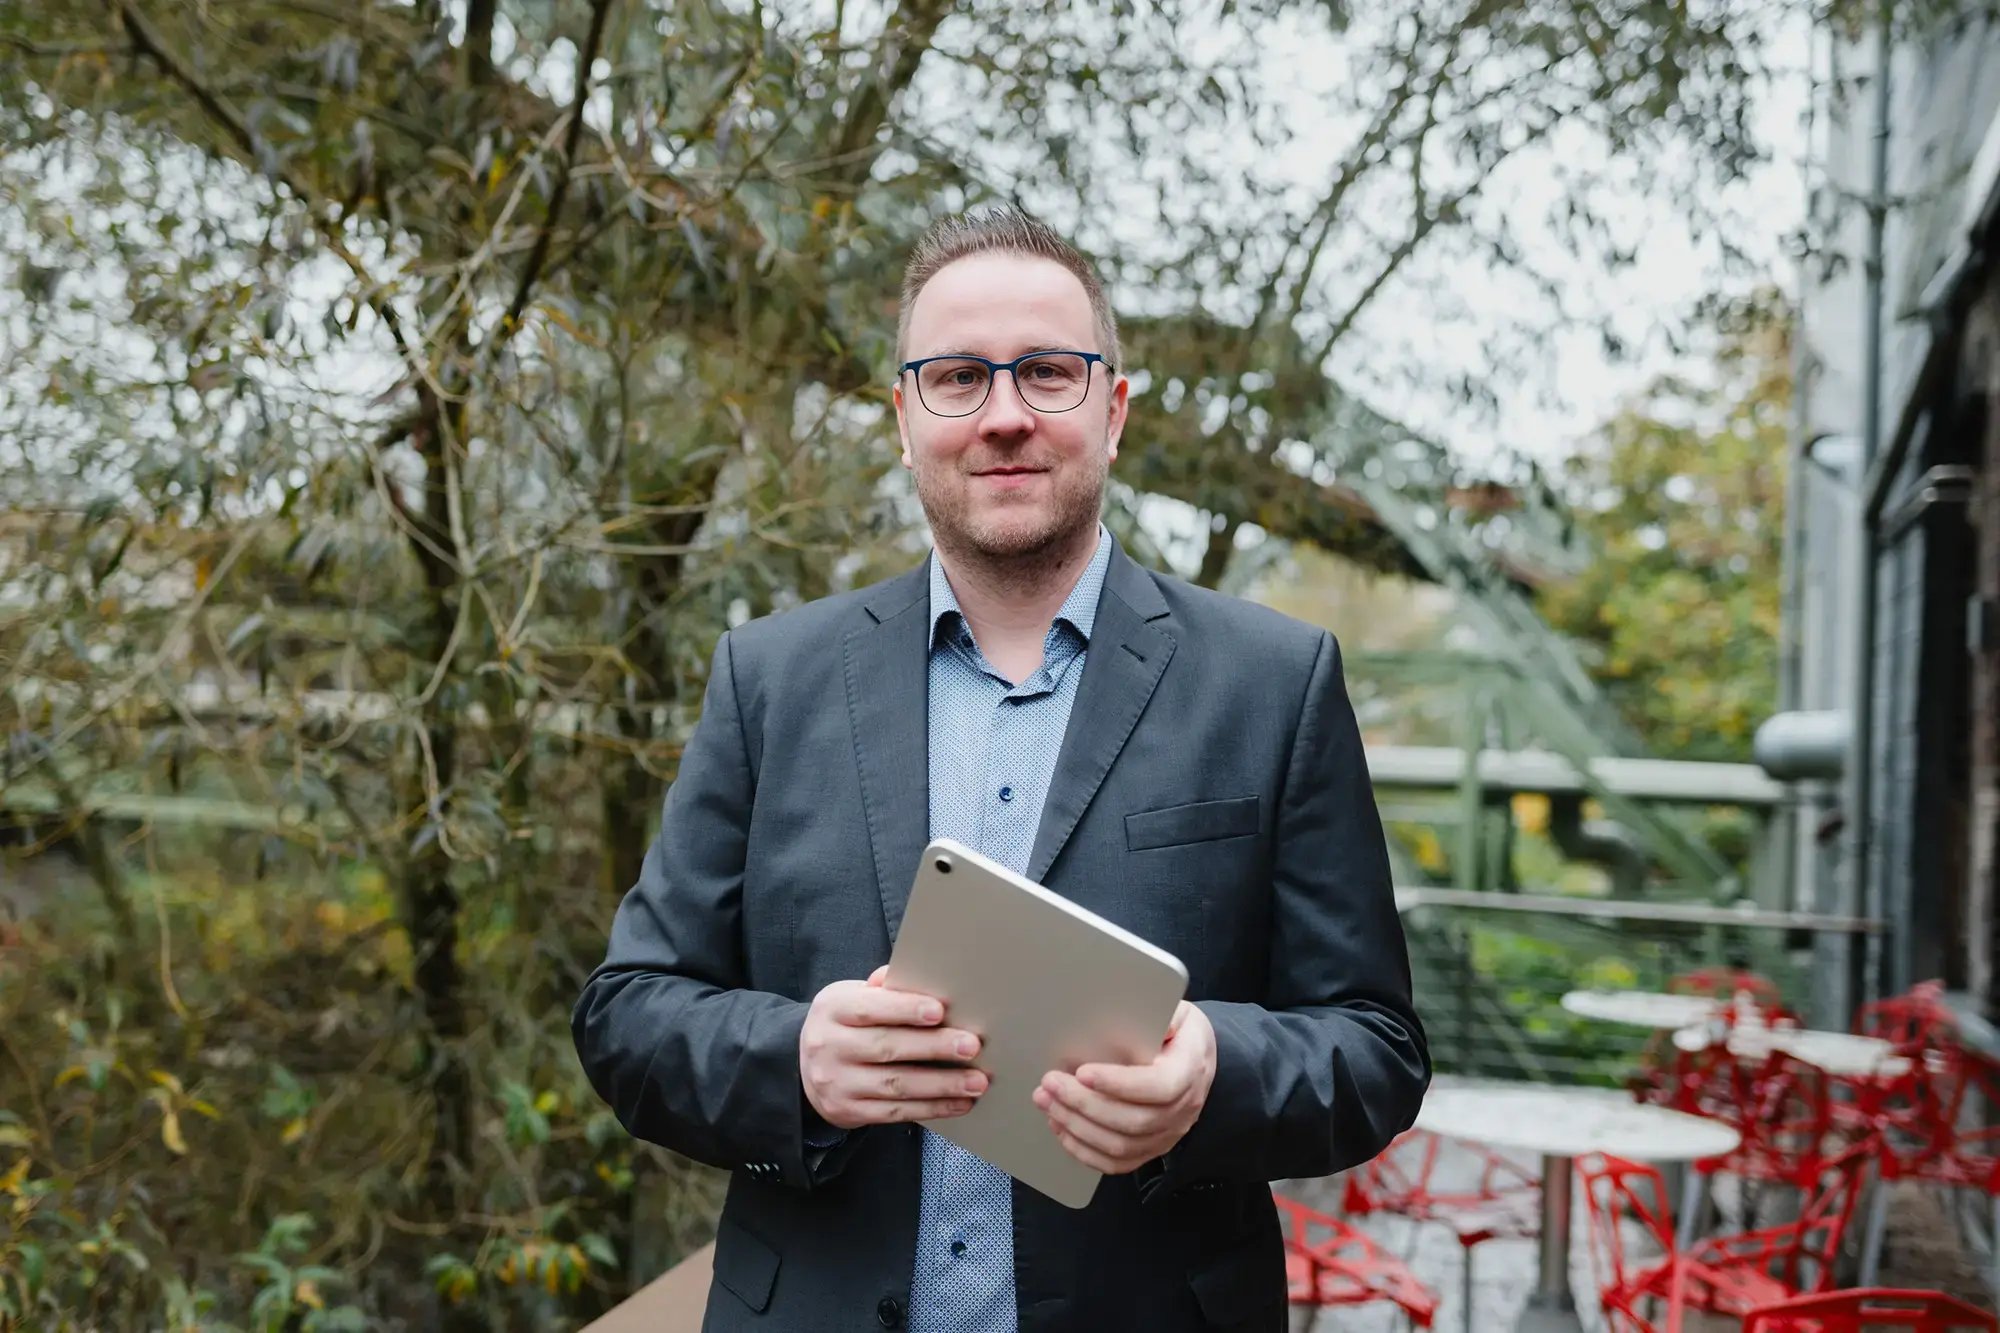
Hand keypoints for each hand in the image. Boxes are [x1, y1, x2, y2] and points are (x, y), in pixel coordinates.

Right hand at [800, 966, 987, 1128]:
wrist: (804, 1067)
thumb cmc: (845, 1024)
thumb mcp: (852, 997)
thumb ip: (883, 990)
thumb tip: (923, 978)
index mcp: (832, 1010)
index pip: (869, 1008)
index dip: (905, 1009)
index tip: (939, 1011)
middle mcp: (829, 1047)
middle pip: (887, 1047)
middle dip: (934, 1047)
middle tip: (971, 1046)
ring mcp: (837, 1083)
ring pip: (895, 1085)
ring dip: (941, 1085)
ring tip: (976, 1082)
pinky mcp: (848, 1112)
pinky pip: (895, 1113)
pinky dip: (931, 1108)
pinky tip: (959, 1103)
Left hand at [1032, 1001, 1215, 1174]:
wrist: (1197, 1060)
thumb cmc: (1181, 1033)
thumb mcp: (1180, 1013)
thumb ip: (1162, 1012)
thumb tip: (1151, 1019)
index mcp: (1189, 1071)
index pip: (1158, 1086)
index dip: (1119, 1084)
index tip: (1083, 1071)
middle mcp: (1183, 1110)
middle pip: (1133, 1121)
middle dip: (1084, 1104)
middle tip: (1051, 1083)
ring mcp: (1167, 1135)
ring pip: (1120, 1146)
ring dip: (1077, 1127)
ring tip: (1047, 1102)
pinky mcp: (1151, 1149)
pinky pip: (1117, 1163)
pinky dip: (1084, 1150)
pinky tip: (1061, 1127)